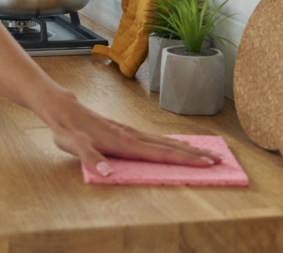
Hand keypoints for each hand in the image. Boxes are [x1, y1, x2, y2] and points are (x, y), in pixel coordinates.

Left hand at [40, 92, 221, 176]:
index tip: (206, 164)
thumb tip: (106, 173)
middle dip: (195, 154)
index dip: (184, 160)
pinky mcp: (127, 130)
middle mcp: (132, 136)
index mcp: (125, 143)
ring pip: (165, 141)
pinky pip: (155, 139)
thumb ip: (90, 159)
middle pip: (170, 146)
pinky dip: (172, 143)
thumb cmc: (68, 130)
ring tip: (207, 153)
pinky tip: (177, 146)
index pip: (161, 154)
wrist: (63, 110)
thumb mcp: (74, 146)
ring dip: (187, 148)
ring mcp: (131, 131)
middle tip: (219, 160)